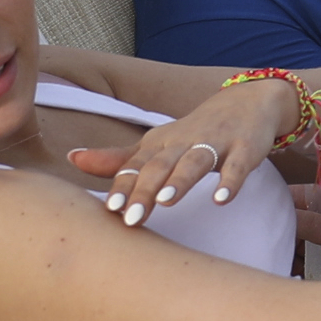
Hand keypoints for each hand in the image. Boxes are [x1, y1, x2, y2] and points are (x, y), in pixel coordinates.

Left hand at [72, 77, 298, 222]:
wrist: (248, 101)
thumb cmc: (195, 131)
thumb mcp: (156, 144)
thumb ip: (119, 158)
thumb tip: (72, 158)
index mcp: (160, 144)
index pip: (137, 166)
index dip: (123, 186)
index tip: (110, 210)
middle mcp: (184, 141)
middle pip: (162, 165)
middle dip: (146, 190)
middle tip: (132, 219)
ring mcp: (216, 143)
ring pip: (195, 161)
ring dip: (181, 179)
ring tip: (167, 200)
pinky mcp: (244, 148)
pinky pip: (237, 165)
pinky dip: (231, 180)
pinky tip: (222, 198)